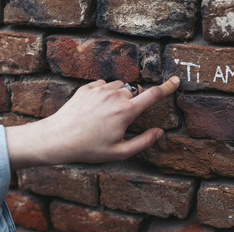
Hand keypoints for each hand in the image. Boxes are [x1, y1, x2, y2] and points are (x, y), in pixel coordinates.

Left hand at [6, 76, 179, 169]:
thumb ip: (143, 142)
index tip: (176, 81)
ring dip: (121, 95)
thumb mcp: (119, 152)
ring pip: (120, 86)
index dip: (167, 88)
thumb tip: (159, 132)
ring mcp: (100, 89)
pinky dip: (106, 92)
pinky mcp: (87, 87)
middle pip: (135, 90)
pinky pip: (104, 84)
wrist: (58, 138)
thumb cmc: (89, 148)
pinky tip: (97, 106)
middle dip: (135, 99)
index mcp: (126, 111)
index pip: (153, 95)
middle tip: (124, 115)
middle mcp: (115, 96)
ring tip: (109, 112)